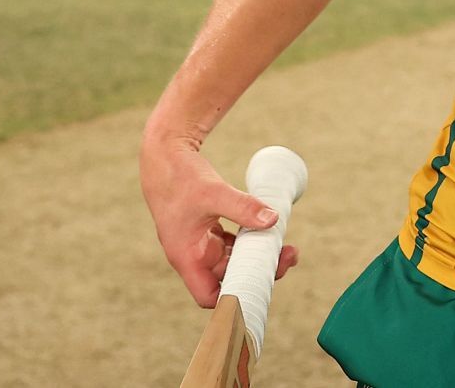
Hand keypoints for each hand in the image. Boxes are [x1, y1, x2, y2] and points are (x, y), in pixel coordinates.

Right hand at [140, 132, 297, 306]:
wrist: (165, 156)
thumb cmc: (181, 177)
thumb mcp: (213, 193)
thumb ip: (242, 206)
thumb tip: (273, 219)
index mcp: (187, 257)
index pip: (210, 295)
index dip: (235, 298)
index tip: (264, 285)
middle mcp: (194, 255)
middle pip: (229, 278)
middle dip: (258, 272)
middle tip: (289, 256)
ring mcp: (201, 243)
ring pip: (234, 261)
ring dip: (258, 257)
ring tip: (287, 248)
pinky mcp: (208, 230)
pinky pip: (234, 245)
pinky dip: (251, 242)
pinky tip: (270, 232)